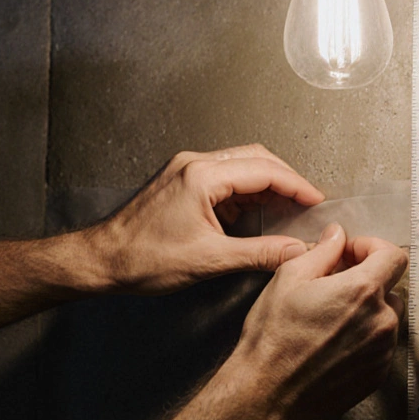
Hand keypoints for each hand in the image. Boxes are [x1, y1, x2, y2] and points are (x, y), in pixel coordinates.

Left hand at [90, 145, 324, 294]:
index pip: (264, 170)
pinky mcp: (182, 182)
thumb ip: (259, 253)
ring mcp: (186, 170)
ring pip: (241, 165)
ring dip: (267, 184)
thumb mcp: (209, 260)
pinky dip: (247, 191)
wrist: (101, 260)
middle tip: (308, 202)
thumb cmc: (141, 258)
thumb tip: (296, 252)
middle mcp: (194, 164)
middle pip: (255, 158)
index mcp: (201, 176)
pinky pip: (225, 177)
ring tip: (289, 208)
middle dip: (286, 179)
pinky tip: (258, 212)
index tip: (317, 200)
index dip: (297, 185)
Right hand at [227, 223, 407, 419]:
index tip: (352, 254)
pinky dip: (364, 338)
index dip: (371, 248)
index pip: (393, 256)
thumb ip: (322, 251)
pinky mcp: (377, 375)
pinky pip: (380, 346)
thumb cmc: (273, 340)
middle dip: (366, 280)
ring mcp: (382, 351)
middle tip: (334, 286)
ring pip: (386, 318)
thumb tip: (337, 235)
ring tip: (331, 318)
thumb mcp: (288, 279)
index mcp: (362, 291)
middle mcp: (380, 322)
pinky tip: (333, 342)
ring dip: (366, 311)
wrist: (268, 395)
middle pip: (390, 287)